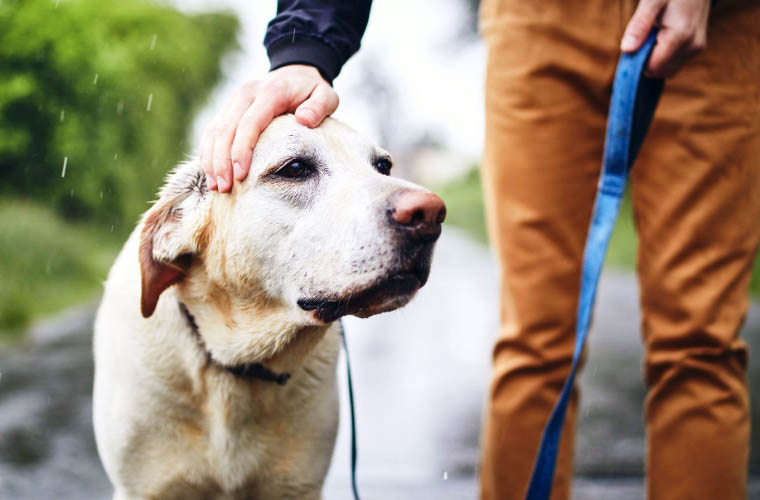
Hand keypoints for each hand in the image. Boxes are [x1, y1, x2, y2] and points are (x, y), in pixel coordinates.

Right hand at [199, 65, 338, 191]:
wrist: (296, 72)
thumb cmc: (312, 90)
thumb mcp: (326, 95)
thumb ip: (319, 107)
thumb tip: (304, 119)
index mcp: (271, 92)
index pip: (249, 123)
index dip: (242, 150)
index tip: (240, 175)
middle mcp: (247, 93)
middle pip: (226, 129)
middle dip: (221, 161)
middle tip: (224, 188)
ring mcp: (235, 100)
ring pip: (214, 130)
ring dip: (211, 159)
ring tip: (215, 187)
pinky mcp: (229, 107)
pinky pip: (212, 130)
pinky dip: (208, 151)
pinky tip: (210, 172)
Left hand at [621, 0, 709, 77]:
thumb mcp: (652, 2)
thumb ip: (639, 25)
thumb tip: (626, 49)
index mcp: (681, 36)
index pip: (652, 66)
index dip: (637, 60)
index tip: (632, 44)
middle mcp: (692, 46)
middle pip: (658, 71)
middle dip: (645, 59)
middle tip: (644, 37)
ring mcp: (696, 49)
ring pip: (666, 71)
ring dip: (654, 59)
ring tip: (654, 35)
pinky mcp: (696, 50)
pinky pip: (673, 64)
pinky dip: (663, 57)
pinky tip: (661, 38)